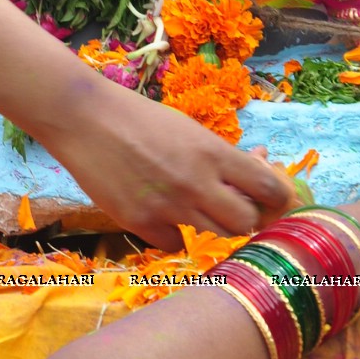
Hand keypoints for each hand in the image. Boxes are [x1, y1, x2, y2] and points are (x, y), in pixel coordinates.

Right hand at [51, 76, 296, 243]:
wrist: (84, 118)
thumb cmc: (139, 115)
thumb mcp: (187, 127)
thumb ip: (219, 154)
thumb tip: (258, 165)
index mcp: (212, 152)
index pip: (268, 187)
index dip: (275, 196)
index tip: (270, 199)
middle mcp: (197, 182)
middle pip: (245, 222)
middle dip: (243, 215)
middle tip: (228, 204)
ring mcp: (170, 206)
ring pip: (213, 234)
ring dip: (209, 221)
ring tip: (189, 200)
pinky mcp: (142, 223)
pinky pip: (175, 242)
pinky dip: (173, 232)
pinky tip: (160, 212)